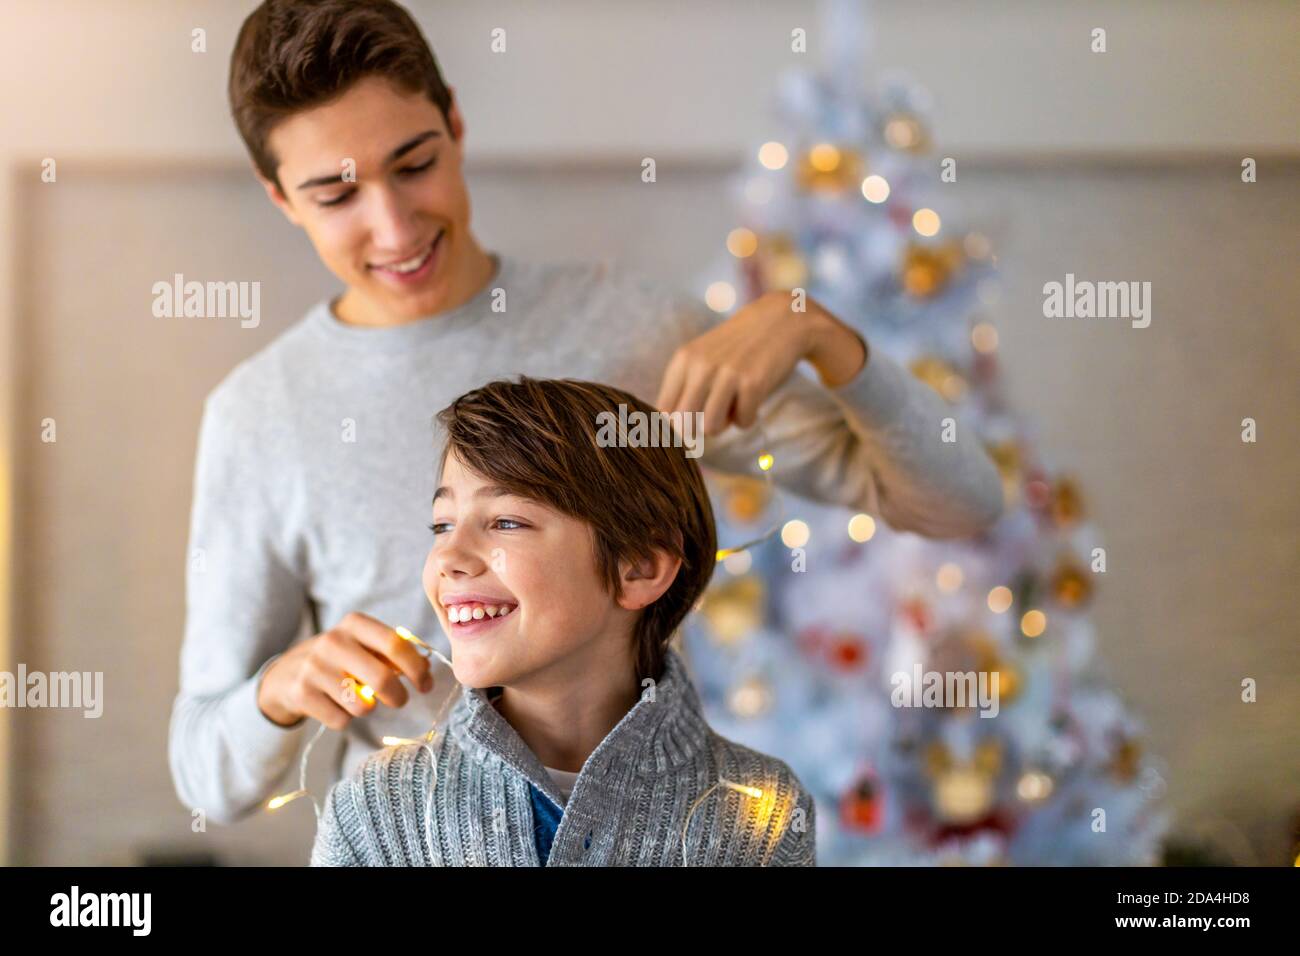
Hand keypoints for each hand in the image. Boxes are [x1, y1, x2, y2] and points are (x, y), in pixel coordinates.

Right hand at [256, 611, 434, 730]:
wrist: (287, 674)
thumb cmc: (340, 659)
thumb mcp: (363, 646)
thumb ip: (394, 655)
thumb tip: (426, 671)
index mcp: (355, 624)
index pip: (396, 644)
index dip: (417, 668)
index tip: (426, 684)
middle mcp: (333, 641)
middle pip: (382, 678)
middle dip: (399, 696)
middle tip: (400, 700)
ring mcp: (314, 667)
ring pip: (362, 705)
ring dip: (367, 709)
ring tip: (358, 699)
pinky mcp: (302, 694)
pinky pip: (341, 720)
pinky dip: (345, 719)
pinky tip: (334, 706)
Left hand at [656, 291, 867, 435]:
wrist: (779, 320)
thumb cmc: (736, 347)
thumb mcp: (702, 357)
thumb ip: (683, 389)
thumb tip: (672, 432)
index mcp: (683, 360)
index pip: (662, 411)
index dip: (674, 426)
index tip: (688, 424)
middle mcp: (700, 366)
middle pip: (684, 424)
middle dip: (699, 427)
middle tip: (714, 412)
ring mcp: (727, 374)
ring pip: (711, 428)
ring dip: (725, 424)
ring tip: (733, 405)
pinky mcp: (752, 383)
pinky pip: (742, 423)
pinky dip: (748, 417)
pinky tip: (752, 398)